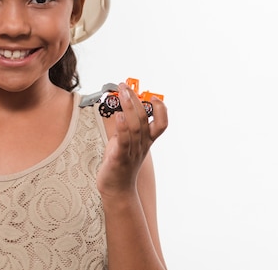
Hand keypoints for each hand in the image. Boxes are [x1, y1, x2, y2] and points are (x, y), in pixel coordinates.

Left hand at [96, 83, 167, 197]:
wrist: (116, 191)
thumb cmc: (120, 166)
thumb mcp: (124, 143)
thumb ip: (125, 128)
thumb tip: (121, 111)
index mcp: (146, 141)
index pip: (161, 124)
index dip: (161, 109)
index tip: (154, 96)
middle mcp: (142, 145)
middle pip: (145, 119)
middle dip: (135, 99)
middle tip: (125, 86)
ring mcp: (132, 152)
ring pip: (136, 127)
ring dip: (129, 107)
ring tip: (122, 93)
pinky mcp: (120, 158)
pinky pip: (124, 141)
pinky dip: (122, 127)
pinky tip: (118, 116)